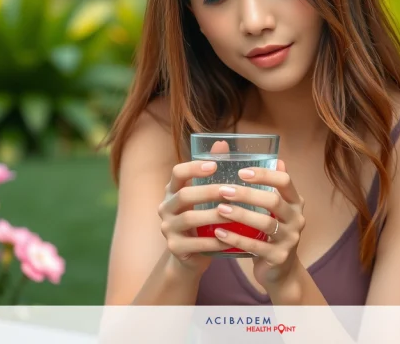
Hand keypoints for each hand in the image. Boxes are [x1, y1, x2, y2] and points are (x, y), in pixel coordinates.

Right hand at [157, 140, 232, 276]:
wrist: (190, 256)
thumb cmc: (202, 220)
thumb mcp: (205, 196)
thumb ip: (212, 171)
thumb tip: (222, 142)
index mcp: (172, 190)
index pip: (177, 173)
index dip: (194, 167)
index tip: (214, 165)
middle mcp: (165, 207)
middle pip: (184, 195)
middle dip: (208, 192)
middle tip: (231, 191)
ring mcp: (167, 228)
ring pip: (189, 219)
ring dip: (213, 216)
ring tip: (234, 214)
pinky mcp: (175, 248)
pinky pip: (195, 244)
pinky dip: (214, 241)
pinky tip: (230, 239)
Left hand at [211, 159, 305, 288]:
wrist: (281, 271)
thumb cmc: (272, 232)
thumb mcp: (274, 209)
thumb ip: (271, 185)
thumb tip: (273, 156)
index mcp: (295, 202)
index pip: (285, 181)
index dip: (264, 174)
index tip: (242, 171)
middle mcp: (297, 218)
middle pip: (273, 200)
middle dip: (247, 194)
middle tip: (223, 190)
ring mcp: (290, 239)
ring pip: (265, 224)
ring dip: (240, 215)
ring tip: (219, 209)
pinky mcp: (279, 257)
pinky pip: (255, 246)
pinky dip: (236, 239)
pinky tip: (219, 233)